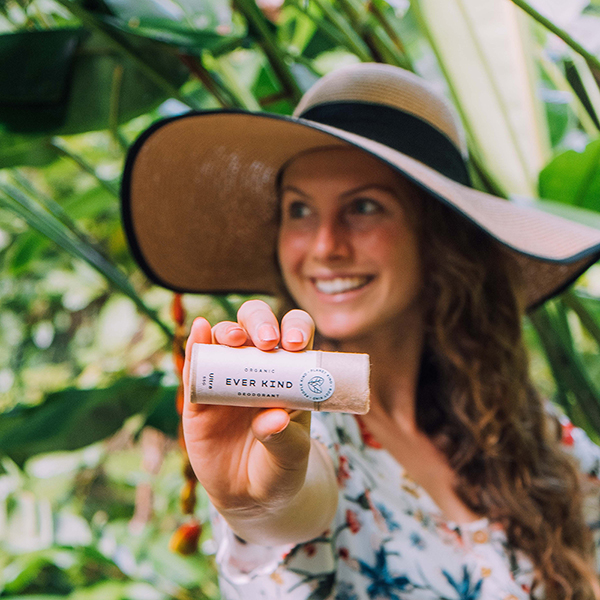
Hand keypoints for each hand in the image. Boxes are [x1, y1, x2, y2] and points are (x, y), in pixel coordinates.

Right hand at [182, 300, 315, 515]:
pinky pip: (196, 365)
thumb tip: (273, 419)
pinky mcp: (201, 395)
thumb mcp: (291, 456)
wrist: (250, 496)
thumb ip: (283, 438)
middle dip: (260, 323)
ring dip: (228, 331)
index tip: (295, 344)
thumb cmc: (280, 467)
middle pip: (257, 325)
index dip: (296, 328)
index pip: (295, 335)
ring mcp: (228, 376)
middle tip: (266, 342)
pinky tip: (199, 331)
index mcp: (290, 372)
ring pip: (225, 337)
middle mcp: (258, 366)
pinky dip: (196, 345)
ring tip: (234, 340)